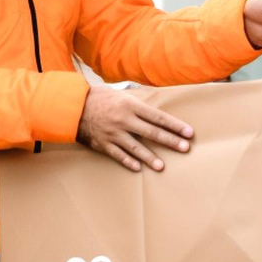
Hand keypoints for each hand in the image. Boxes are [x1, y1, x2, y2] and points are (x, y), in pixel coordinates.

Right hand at [76, 86, 193, 172]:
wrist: (73, 106)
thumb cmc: (99, 97)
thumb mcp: (120, 93)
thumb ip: (138, 101)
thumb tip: (155, 103)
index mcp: (130, 105)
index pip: (158, 117)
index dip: (174, 125)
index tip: (189, 132)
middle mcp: (124, 120)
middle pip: (151, 132)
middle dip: (170, 141)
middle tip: (185, 148)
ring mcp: (113, 133)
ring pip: (135, 147)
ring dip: (150, 157)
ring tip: (162, 166)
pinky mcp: (103, 144)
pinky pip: (118, 155)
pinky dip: (128, 161)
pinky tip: (139, 168)